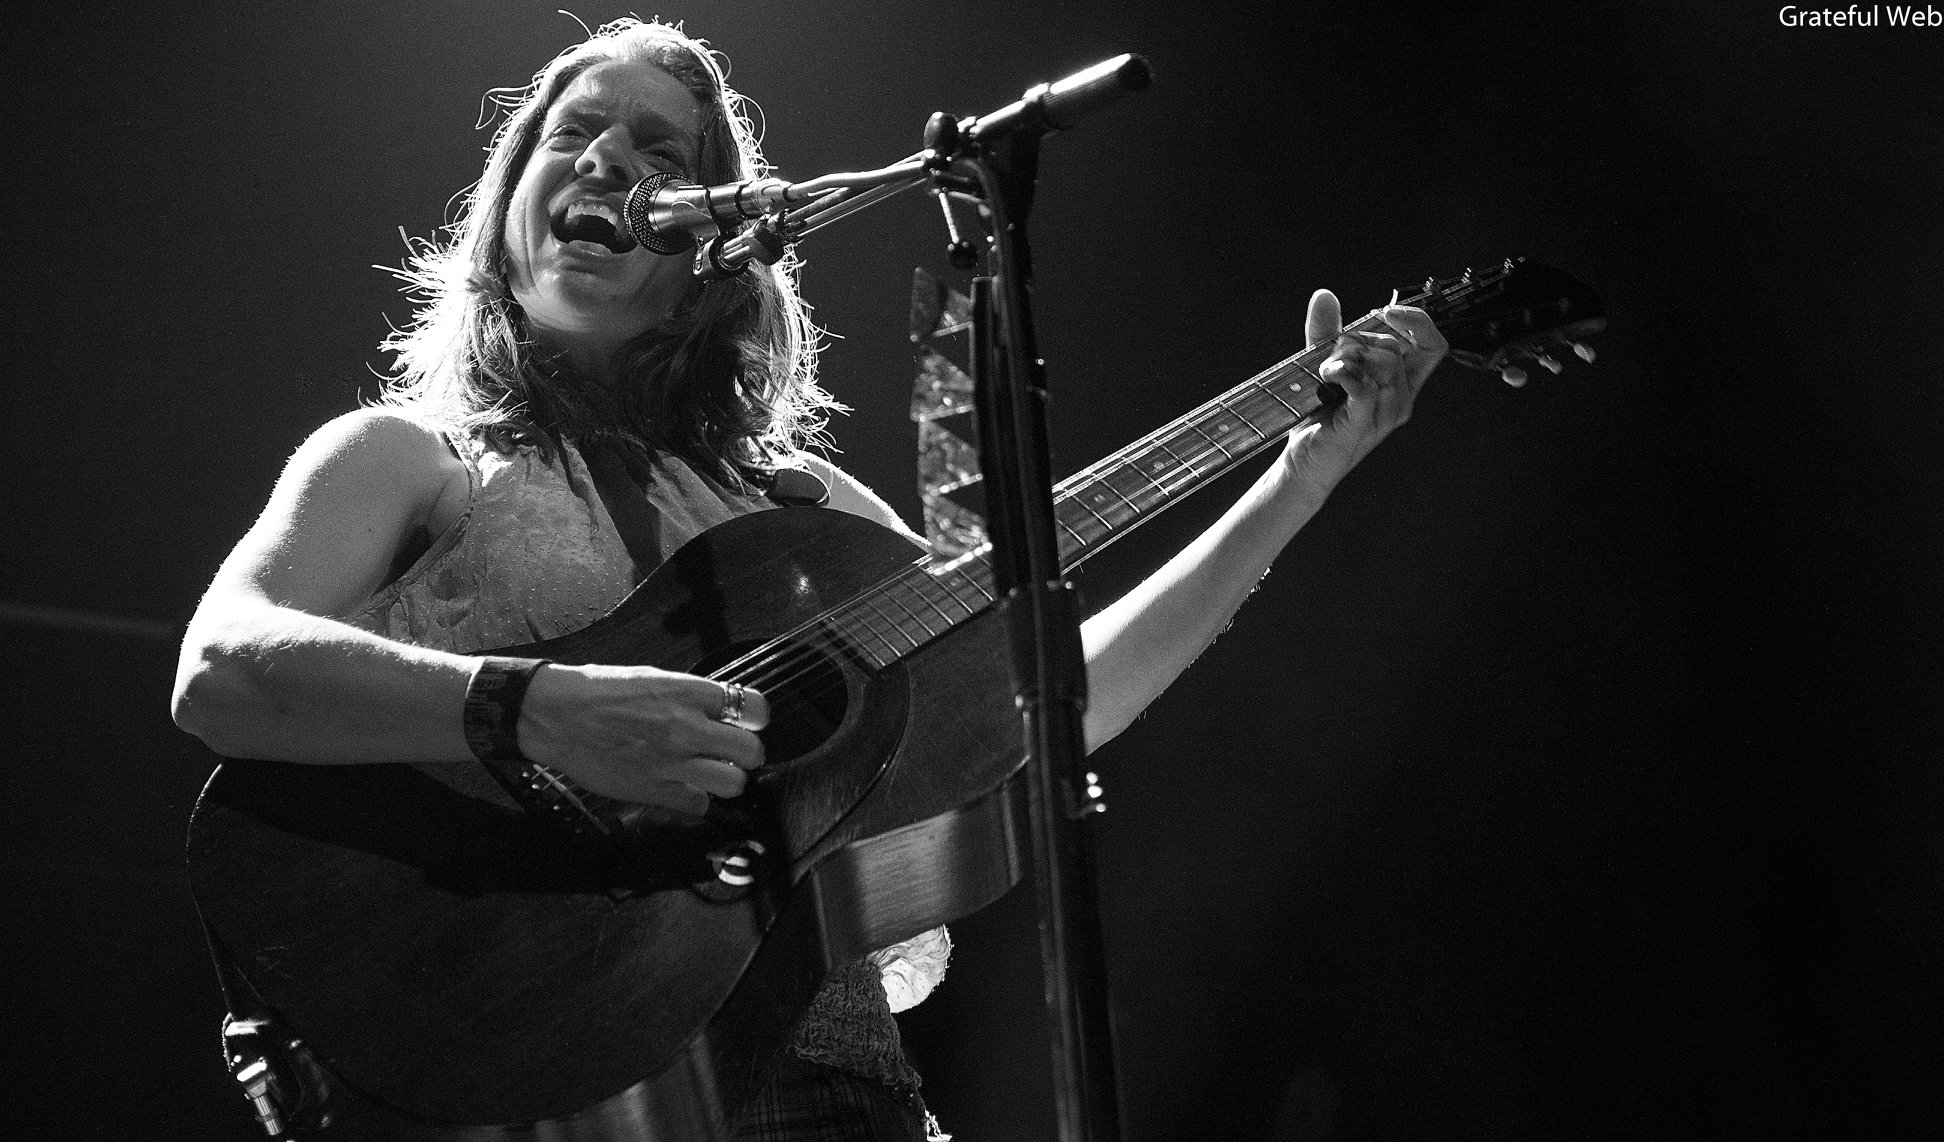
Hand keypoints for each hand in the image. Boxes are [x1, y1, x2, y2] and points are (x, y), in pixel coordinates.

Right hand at [515, 664, 770, 814]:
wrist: (556, 715)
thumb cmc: (600, 691)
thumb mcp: (654, 678)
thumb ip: (692, 696)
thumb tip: (722, 709)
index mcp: (688, 693)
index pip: (754, 708)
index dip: (756, 717)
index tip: (749, 721)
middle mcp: (686, 727)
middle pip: (752, 752)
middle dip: (747, 753)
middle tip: (732, 751)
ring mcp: (671, 762)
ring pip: (733, 784)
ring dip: (726, 779)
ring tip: (710, 772)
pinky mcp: (653, 790)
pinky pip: (698, 805)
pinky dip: (694, 799)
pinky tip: (681, 786)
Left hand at [1277, 288, 1447, 490]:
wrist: (1303, 463)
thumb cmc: (1319, 418)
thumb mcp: (1326, 366)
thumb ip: (1328, 332)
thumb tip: (1325, 295)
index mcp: (1401, 383)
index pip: (1433, 345)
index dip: (1418, 323)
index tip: (1386, 312)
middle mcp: (1401, 398)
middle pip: (1395, 347)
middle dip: (1360, 339)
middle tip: (1333, 354)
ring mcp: (1385, 414)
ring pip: (1382, 362)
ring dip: (1347, 355)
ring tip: (1326, 371)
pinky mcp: (1363, 423)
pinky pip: (1364, 384)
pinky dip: (1341, 371)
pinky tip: (1326, 375)